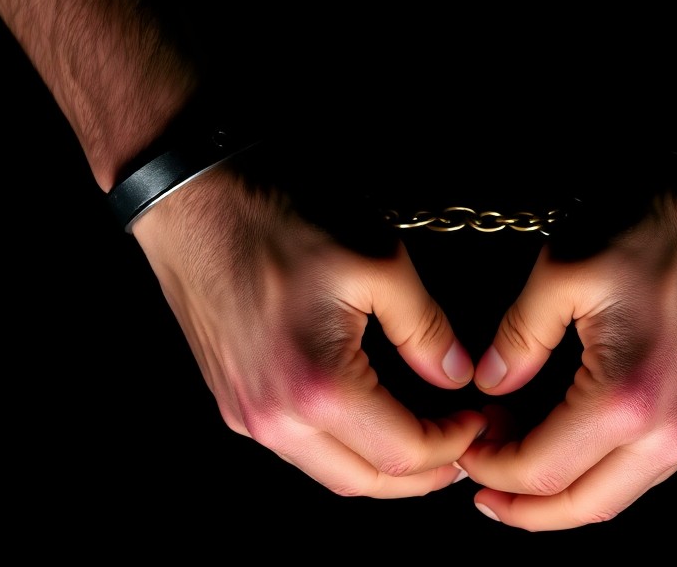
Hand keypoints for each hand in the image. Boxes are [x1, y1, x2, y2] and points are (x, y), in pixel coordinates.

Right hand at [131, 162, 486, 497]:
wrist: (192, 195)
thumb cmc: (281, 216)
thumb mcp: (379, 260)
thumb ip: (426, 329)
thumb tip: (457, 375)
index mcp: (317, 387)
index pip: (404, 454)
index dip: (455, 444)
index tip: (484, 418)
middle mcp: (274, 418)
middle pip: (365, 482)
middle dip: (425, 472)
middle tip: (466, 441)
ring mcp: (246, 413)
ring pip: (329, 471)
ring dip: (382, 464)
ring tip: (427, 431)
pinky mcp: (232, 400)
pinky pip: (298, 447)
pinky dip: (344, 445)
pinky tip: (373, 413)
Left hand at [459, 171, 676, 528]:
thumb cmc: (661, 227)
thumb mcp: (565, 268)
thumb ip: (519, 337)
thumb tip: (488, 383)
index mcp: (628, 399)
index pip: (542, 470)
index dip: (491, 469)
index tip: (464, 447)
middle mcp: (672, 431)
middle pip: (584, 507)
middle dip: (524, 507)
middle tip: (481, 485)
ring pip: (621, 495)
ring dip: (565, 492)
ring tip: (520, 462)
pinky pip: (651, 469)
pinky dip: (604, 471)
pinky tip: (574, 442)